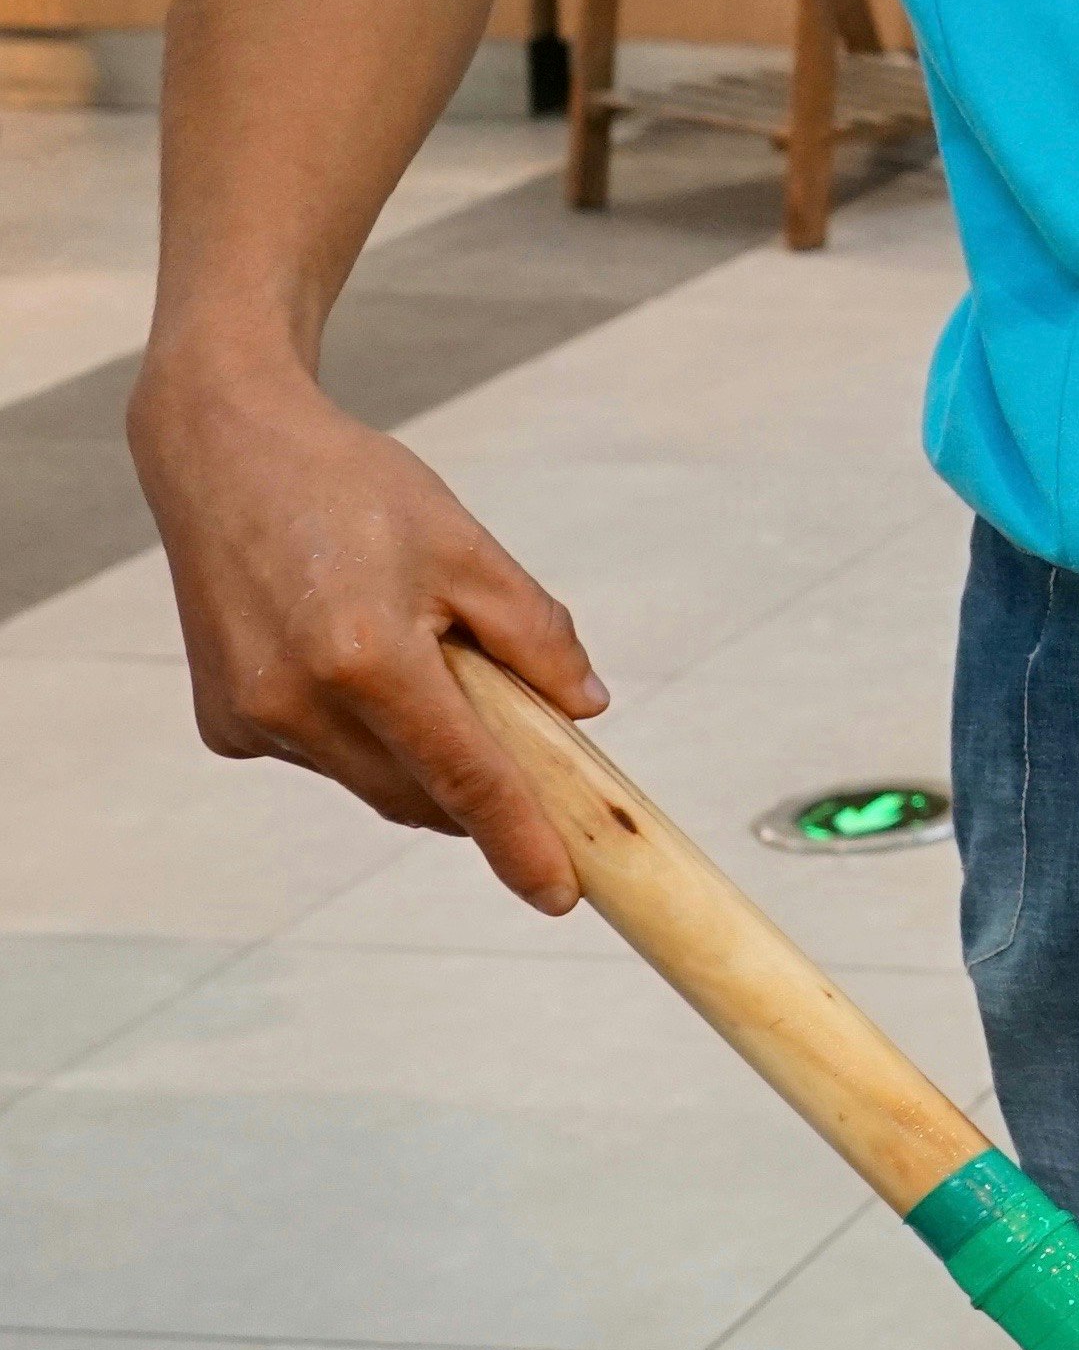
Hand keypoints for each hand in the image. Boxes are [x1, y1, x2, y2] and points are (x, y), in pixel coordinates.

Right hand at [132, 361, 601, 908]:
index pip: (464, 776)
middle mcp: (296, 703)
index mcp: (365, 659)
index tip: (559, 893)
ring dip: (418, 754)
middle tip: (534, 758)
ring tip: (423, 661)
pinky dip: (362, 733)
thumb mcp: (467, 547)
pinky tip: (354, 659)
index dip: (517, 839)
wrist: (226, 456)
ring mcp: (250, 721)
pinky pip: (323, 756)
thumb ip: (533, 636)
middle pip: (419, 792)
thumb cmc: (354, 491)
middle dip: (480, 792)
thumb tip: (584, 711)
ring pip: (371, 780)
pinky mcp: (223, 726)